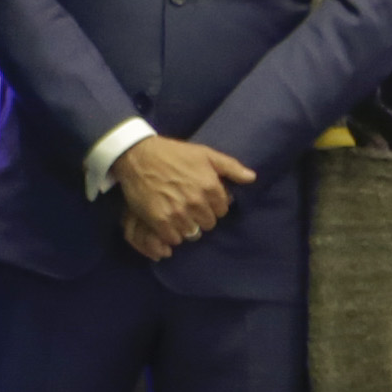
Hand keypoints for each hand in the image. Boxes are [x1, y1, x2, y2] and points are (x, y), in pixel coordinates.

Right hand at [116, 134, 252, 260]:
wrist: (139, 156)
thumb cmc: (174, 153)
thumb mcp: (205, 154)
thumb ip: (230, 167)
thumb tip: (252, 178)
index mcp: (210, 186)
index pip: (222, 210)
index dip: (213, 205)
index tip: (202, 199)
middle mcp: (197, 201)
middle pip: (208, 224)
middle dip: (200, 217)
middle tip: (188, 207)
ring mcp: (178, 212)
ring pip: (192, 233)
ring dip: (186, 226)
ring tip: (177, 215)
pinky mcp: (160, 220)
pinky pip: (173, 238)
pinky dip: (171, 233)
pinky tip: (167, 222)